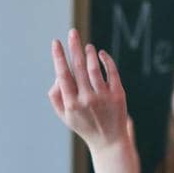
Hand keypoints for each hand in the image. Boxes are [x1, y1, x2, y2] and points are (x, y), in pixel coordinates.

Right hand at [48, 28, 130, 152]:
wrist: (108, 141)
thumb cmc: (83, 125)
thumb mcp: (64, 115)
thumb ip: (56, 95)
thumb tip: (58, 73)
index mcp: (71, 104)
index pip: (63, 74)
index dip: (59, 57)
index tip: (56, 42)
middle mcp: (87, 99)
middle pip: (79, 67)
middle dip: (74, 47)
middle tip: (72, 32)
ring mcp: (104, 97)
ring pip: (95, 68)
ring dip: (90, 53)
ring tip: (87, 46)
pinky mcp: (118, 95)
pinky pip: (111, 72)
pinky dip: (106, 60)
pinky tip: (101, 53)